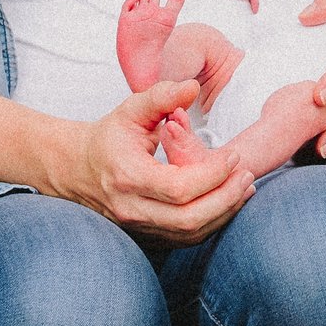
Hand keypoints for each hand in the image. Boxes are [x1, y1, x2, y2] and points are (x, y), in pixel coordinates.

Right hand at [61, 81, 255, 246]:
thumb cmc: (109, 137)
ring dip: (224, 212)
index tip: (233, 155)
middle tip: (247, 174)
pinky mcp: (147, 237)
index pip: (180, 188)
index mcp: (128, 177)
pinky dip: (213, 222)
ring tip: (245, 186)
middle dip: (226, 197)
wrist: (78, 169)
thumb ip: (161, 96)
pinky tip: (228, 201)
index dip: (213, 174)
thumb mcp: (130, 110)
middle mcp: (132, 209)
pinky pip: (186, 239)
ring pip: (191, 233)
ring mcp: (138, 228)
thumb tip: (191, 86)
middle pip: (189, 218)